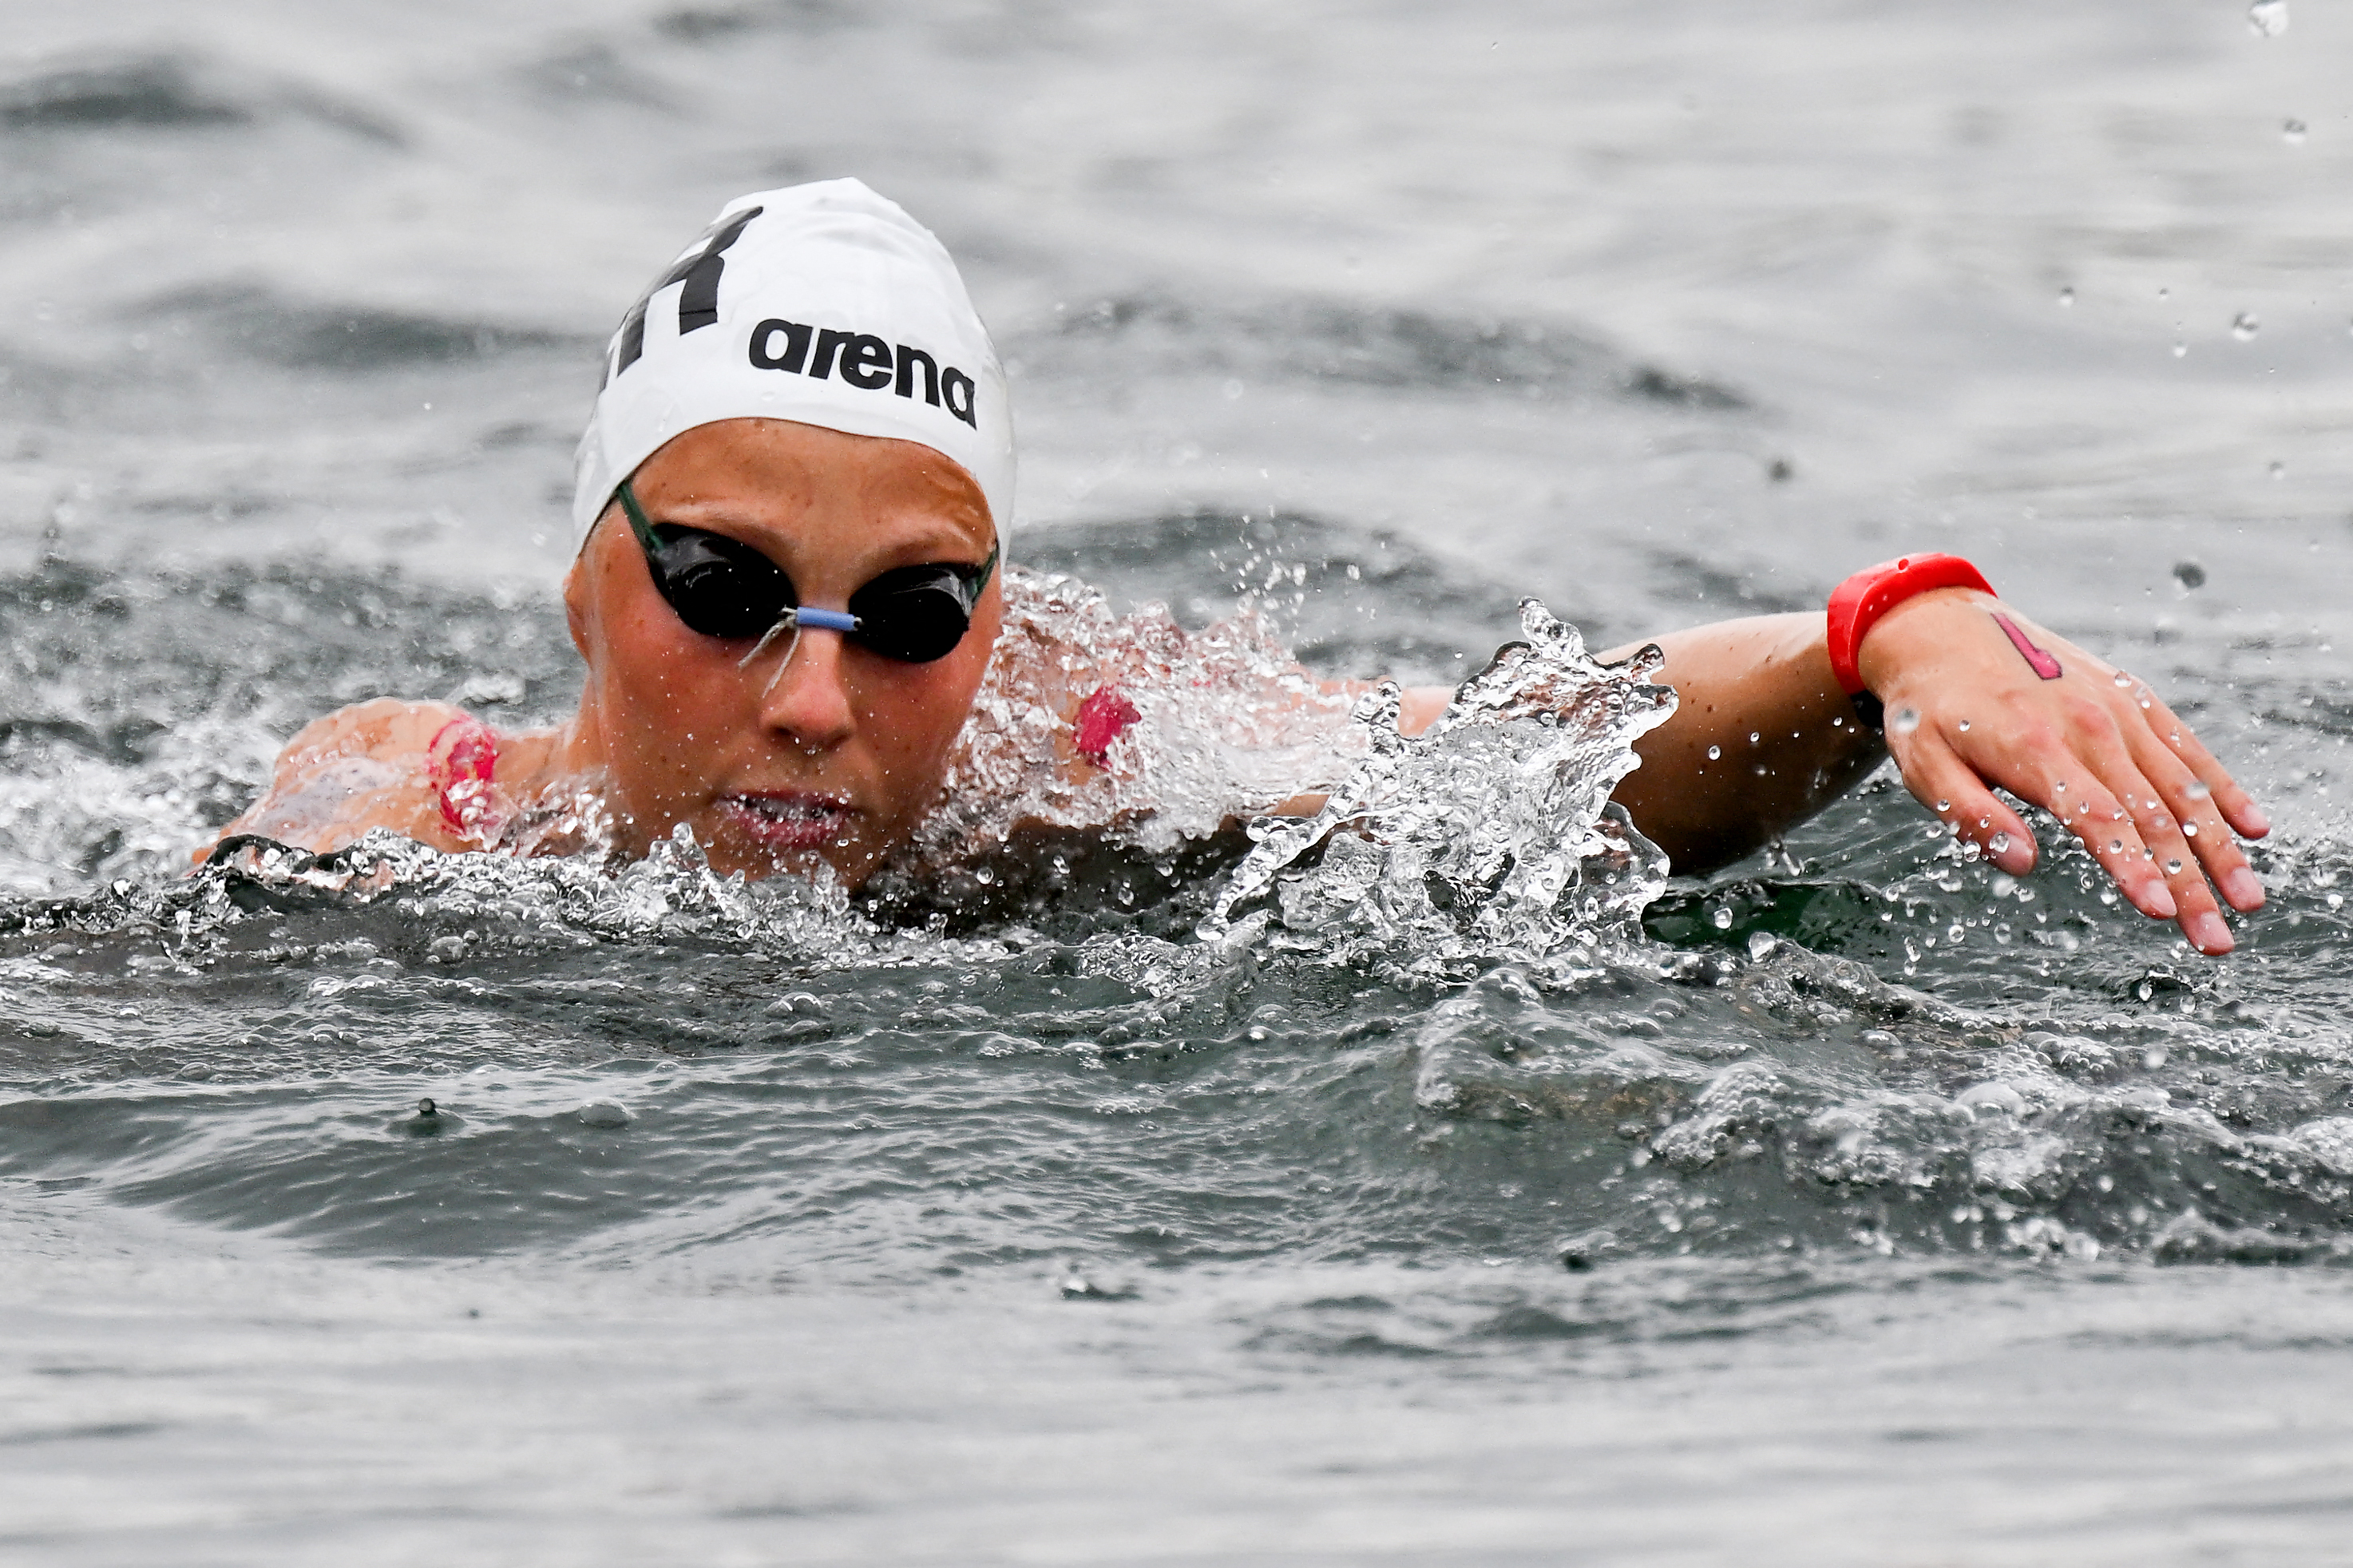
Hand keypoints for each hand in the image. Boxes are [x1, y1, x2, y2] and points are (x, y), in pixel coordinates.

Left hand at [1857, 588, 2268, 954]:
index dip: (2133, 866)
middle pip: (2152, 815)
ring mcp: (2118, 707)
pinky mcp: (2133, 696)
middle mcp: (2089, 725)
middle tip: (2217, 942)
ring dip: (2221, 847)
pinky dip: (2221, 787)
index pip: (2097, 818)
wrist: (1942, 627)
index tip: (2162, 911)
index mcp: (2036, 748)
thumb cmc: (1928, 709)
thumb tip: (2024, 864)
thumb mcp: (1923, 764)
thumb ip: (1971, 816)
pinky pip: (2186, 747)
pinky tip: (2253, 827)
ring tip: (2250, 901)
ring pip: (2183, 787)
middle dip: (2190, 882)